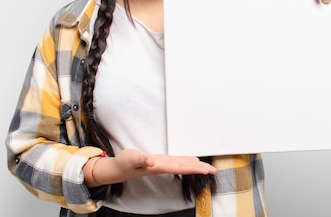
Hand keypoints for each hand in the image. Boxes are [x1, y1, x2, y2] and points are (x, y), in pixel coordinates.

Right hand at [84, 149, 215, 186]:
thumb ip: (141, 160)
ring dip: (195, 166)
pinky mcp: (159, 161)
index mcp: (159, 166)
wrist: (117, 169)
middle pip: (185, 168)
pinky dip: (186, 161)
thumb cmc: (124, 163)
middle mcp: (163, 166)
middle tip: (213, 170)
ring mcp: (162, 164)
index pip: (180, 168)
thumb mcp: (131, 159)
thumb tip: (151, 161)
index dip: (194, 168)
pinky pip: (176, 162)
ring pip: (182, 165)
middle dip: (199, 169)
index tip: (206, 170)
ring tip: (207, 167)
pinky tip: (191, 161)